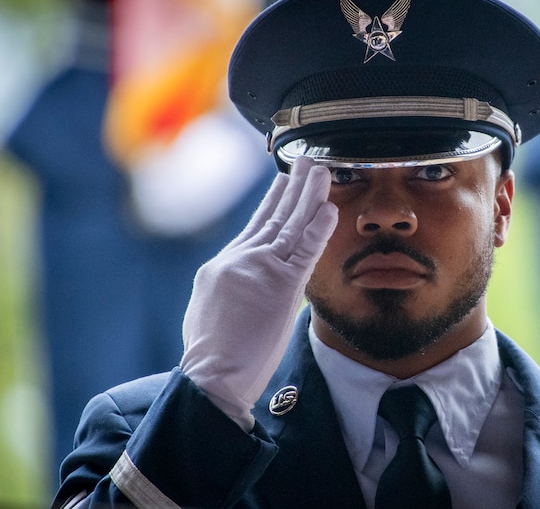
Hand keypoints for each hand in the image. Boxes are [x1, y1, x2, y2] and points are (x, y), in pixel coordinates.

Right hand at [180, 157, 337, 430]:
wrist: (210, 376)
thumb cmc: (211, 355)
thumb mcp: (209, 311)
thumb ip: (231, 288)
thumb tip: (244, 283)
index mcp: (223, 266)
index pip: (254, 228)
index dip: (272, 203)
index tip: (284, 184)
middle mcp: (239, 260)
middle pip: (272, 216)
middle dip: (291, 188)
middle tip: (305, 162)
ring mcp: (260, 269)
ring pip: (290, 225)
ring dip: (308, 196)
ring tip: (321, 171)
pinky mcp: (281, 285)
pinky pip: (305, 250)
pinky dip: (319, 228)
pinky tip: (329, 210)